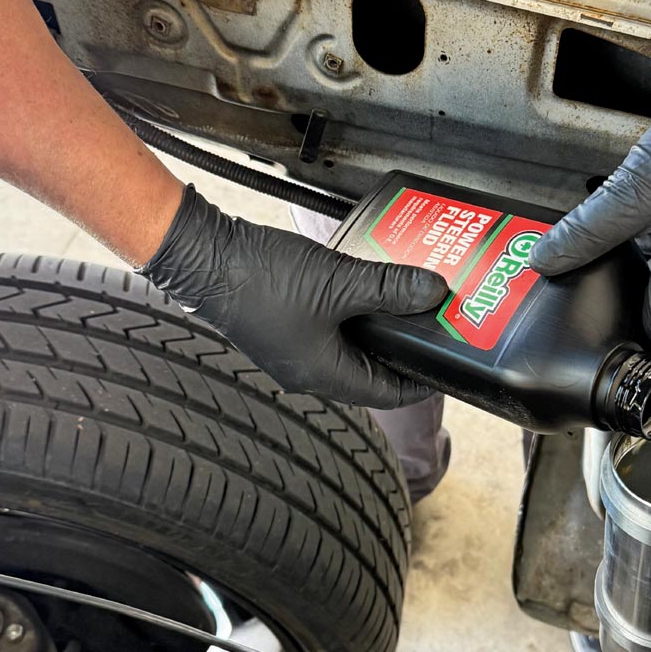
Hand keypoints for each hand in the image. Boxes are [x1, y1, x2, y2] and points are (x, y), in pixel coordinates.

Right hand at [140, 186, 447, 406]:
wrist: (202, 257)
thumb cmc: (261, 281)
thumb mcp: (338, 284)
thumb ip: (390, 289)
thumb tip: (434, 293)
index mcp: (326, 377)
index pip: (390, 394)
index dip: (423, 380)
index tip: (448, 361)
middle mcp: (310, 372)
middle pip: (372, 371)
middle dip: (403, 347)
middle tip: (432, 323)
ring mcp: (294, 350)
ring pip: (351, 347)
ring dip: (378, 326)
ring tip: (405, 299)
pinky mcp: (283, 326)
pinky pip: (330, 328)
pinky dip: (353, 311)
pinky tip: (365, 282)